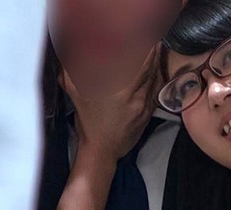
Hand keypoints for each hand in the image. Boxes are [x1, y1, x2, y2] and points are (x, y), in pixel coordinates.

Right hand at [61, 44, 163, 160]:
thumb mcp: (76, 93)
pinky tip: (157, 71)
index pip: (140, 66)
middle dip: (154, 54)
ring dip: (157, 65)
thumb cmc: (88, 121)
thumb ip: (74, 70)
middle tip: (154, 41)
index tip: (146, 39)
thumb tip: (73, 52)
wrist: (102, 148)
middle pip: (150, 70)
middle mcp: (136, 97)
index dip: (146, 51)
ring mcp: (144, 106)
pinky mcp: (149, 113)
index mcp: (120, 91)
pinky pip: (156, 92)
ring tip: (157, 52)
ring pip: (155, 81)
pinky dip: (157, 80)